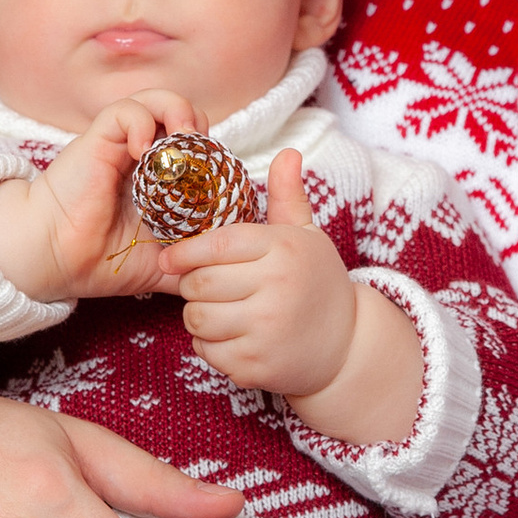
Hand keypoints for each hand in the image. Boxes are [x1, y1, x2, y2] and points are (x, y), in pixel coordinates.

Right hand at [0, 95, 198, 305]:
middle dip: (200, 128)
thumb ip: (190, 266)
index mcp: (155, 180)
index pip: (195, 145)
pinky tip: (144, 151)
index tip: (217, 183)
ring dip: (178, 112)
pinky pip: (126, 111)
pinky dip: (142, 122)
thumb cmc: (99, 261)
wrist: (54, 260)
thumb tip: (224, 275)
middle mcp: (139, 156)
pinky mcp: (99, 139)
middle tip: (204, 158)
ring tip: (184, 137)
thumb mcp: (160, 267)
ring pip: (156, 100)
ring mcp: (119, 145)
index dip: (211, 153)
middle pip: (181, 115)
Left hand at [157, 148, 350, 391]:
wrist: (347, 345)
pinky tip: (233, 336)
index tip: (170, 257)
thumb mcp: (306, 236)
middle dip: (192, 284)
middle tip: (205, 285)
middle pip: (199, 283)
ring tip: (219, 309)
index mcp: (282, 249)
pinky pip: (206, 350)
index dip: (185, 252)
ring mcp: (266, 330)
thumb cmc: (318, 282)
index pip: (215, 245)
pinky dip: (210, 345)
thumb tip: (287, 152)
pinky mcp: (256, 365)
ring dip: (198, 315)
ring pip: (197, 319)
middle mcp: (275, 288)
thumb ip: (288, 196)